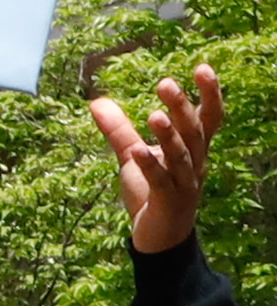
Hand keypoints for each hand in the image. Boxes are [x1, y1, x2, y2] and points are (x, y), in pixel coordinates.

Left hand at [94, 63, 222, 254]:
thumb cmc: (152, 192)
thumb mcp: (133, 156)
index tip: (202, 67)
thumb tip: (96, 100)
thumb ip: (118, 130)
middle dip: (182, 107)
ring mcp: (185, 184)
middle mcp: (194, 164)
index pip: (208, 118)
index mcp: (192, 150)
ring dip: (168, 135)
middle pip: (194, 131)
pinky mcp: (169, 202)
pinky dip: (150, 166)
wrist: (159, 238)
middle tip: (165, 83)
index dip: (209, 94)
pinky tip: (136, 152)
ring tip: (153, 115)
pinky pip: (162, 181)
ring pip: (181, 156)